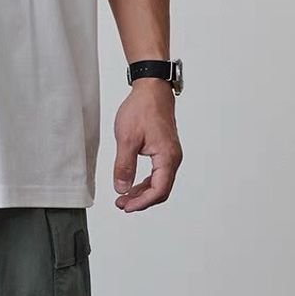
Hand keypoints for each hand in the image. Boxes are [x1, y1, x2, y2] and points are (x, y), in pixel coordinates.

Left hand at [111, 79, 181, 211]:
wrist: (151, 89)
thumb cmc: (142, 108)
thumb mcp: (127, 138)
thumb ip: (124, 165)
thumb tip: (122, 188)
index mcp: (167, 157)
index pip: (158, 190)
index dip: (141, 202)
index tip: (125, 206)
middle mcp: (173, 158)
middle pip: (160, 190)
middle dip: (141, 200)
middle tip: (122, 205)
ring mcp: (170, 154)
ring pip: (159, 182)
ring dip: (142, 191)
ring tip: (124, 197)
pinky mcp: (165, 150)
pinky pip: (158, 172)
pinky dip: (145, 181)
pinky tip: (133, 183)